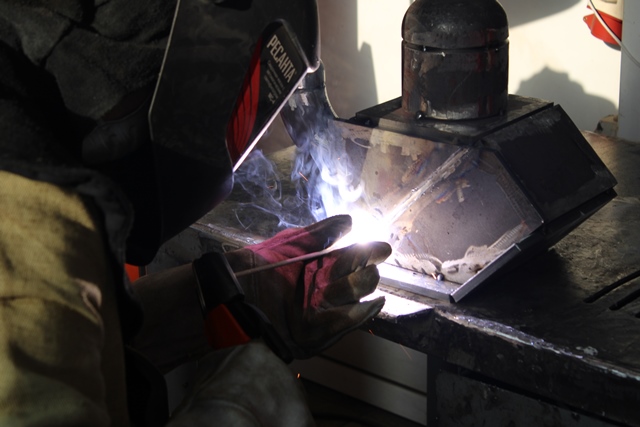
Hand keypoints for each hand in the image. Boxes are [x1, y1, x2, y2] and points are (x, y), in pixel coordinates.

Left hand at [224, 215, 390, 358]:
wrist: (231, 294)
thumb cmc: (256, 267)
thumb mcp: (289, 244)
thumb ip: (320, 233)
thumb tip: (350, 222)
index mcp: (321, 266)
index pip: (356, 258)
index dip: (371, 252)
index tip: (382, 248)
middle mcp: (325, 289)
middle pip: (362, 279)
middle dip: (365, 269)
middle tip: (360, 261)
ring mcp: (321, 311)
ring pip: (356, 298)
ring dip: (359, 286)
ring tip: (356, 278)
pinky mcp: (314, 333)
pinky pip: (344, 325)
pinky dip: (359, 315)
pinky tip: (370, 304)